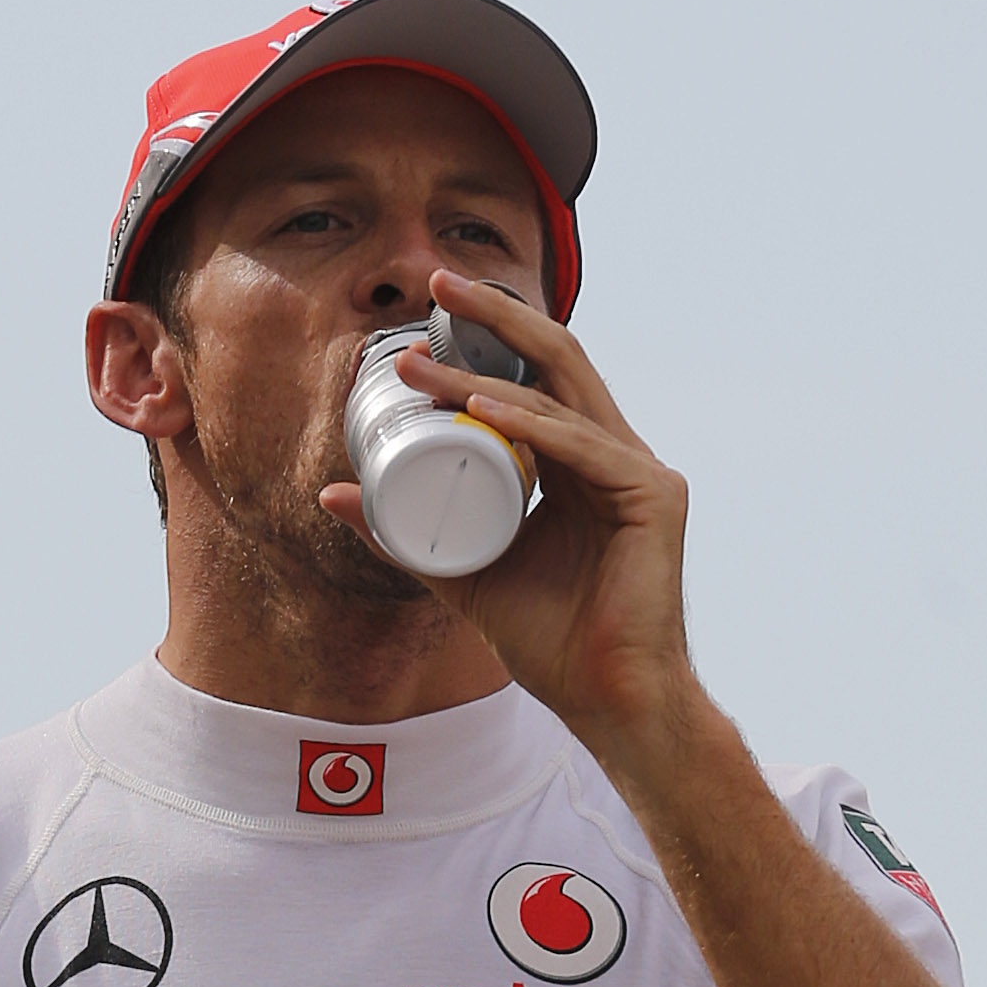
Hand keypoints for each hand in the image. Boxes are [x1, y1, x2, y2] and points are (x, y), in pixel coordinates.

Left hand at [323, 264, 701, 780]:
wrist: (608, 701)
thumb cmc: (551, 641)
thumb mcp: (461, 573)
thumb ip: (405, 534)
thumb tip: (333, 494)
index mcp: (578, 463)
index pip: (531, 381)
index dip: (481, 344)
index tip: (416, 330)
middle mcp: (612, 455)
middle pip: (554, 362)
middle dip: (494, 317)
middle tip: (435, 285)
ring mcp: (639, 473)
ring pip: (561, 396)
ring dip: (487, 376)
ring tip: (421, 369)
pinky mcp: (653, 498)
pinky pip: (584, 448)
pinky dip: (532, 425)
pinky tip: (485, 411)